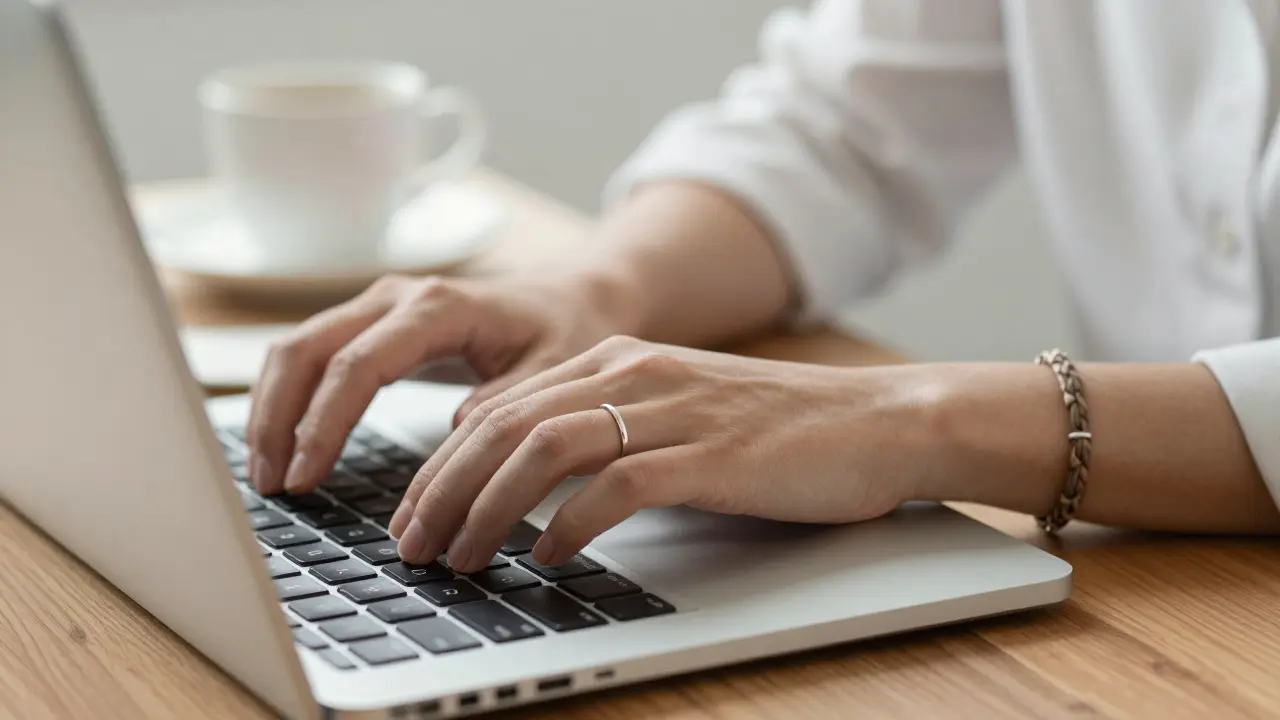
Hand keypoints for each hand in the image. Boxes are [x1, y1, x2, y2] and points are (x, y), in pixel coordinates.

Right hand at [245, 273, 633, 494]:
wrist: (573, 296)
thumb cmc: (565, 332)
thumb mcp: (554, 372)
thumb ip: (506, 403)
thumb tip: (455, 438)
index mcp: (438, 307)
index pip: (358, 364)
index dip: (323, 423)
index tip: (305, 477)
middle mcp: (397, 296)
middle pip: (307, 349)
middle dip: (278, 418)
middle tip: (269, 485)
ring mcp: (379, 305)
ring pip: (297, 348)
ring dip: (272, 409)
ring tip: (266, 475)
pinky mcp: (374, 324)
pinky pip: (313, 354)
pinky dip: (289, 398)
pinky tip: (284, 445)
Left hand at [390, 336, 929, 569]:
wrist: (879, 420)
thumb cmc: (780, 430)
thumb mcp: (678, 413)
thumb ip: (609, 430)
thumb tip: (532, 485)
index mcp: (621, 360)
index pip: (502, 406)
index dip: (442, 463)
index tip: (415, 512)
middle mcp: (636, 374)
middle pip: (505, 425)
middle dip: (442, 489)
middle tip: (412, 545)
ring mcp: (673, 411)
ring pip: (544, 449)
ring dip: (486, 508)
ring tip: (459, 557)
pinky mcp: (711, 455)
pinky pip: (616, 485)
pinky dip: (569, 524)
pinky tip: (546, 557)